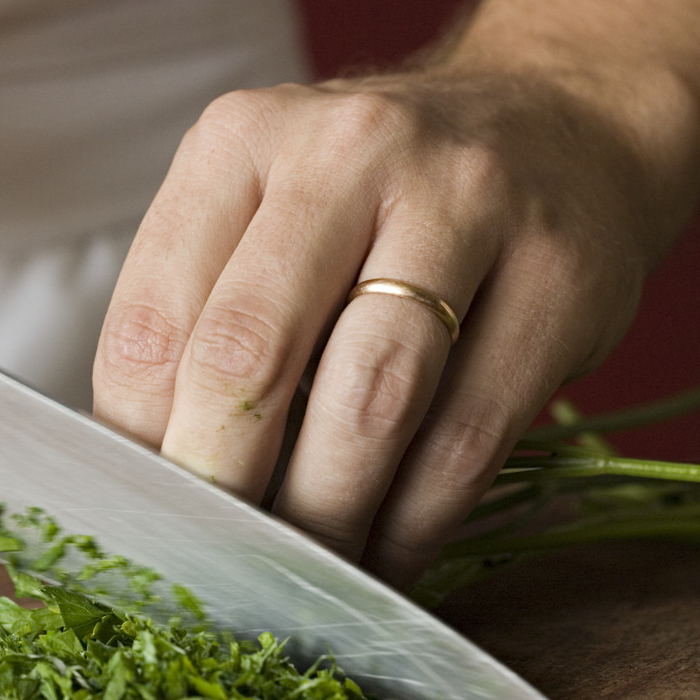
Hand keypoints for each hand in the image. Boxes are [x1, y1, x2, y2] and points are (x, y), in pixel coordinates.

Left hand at [93, 71, 694, 587]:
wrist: (559, 123)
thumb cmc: (382, 195)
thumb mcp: (270, 207)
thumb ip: (204, 312)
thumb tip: (151, 474)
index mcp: (241, 139)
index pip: (152, 323)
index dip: (140, 448)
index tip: (150, 520)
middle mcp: (347, 152)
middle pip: (249, 358)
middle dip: (223, 491)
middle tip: (218, 568)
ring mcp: (466, 204)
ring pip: (368, 405)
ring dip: (325, 519)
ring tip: (305, 576)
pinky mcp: (559, 278)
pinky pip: (468, 437)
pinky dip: (415, 523)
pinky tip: (387, 556)